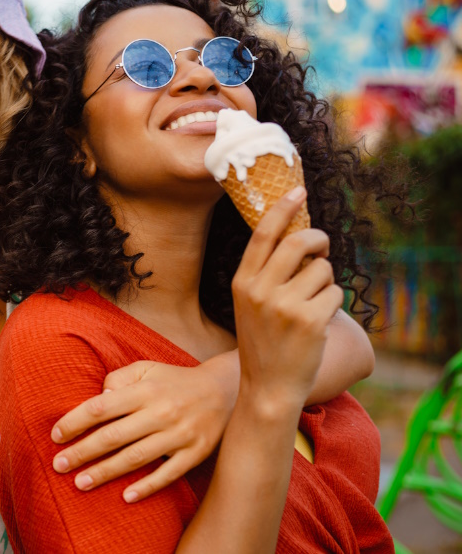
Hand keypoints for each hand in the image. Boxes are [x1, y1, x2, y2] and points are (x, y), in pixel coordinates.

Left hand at [49, 360, 234, 501]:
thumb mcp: (146, 369)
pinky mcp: (195, 453)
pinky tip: (126, 496)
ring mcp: (179, 435)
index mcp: (145, 390)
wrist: (225, 392)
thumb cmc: (173, 381)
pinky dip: (147, 486)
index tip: (56, 436)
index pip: (101, 407)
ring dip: (106, 472)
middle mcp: (161, 413)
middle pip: (114, 436)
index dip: (75, 422)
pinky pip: (168, 474)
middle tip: (58, 465)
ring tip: (80, 483)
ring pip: (136, 457)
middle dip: (82, 452)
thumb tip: (96, 398)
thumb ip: (118, 379)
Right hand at [232, 187, 339, 404]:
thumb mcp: (251, 303)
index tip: (298, 190)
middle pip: (300, 242)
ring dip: (325, 282)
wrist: (267, 386)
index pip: (264, 234)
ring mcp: (285, 305)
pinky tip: (317, 323)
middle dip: (319, 239)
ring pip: (322, 270)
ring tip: (311, 305)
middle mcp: (261, 290)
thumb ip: (267, 272)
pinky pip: (335, 293)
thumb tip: (300, 237)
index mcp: (243, 282)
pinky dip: (332, 304)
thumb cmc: (263, 341)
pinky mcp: (311, 320)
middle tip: (322, 247)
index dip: (283, 208)